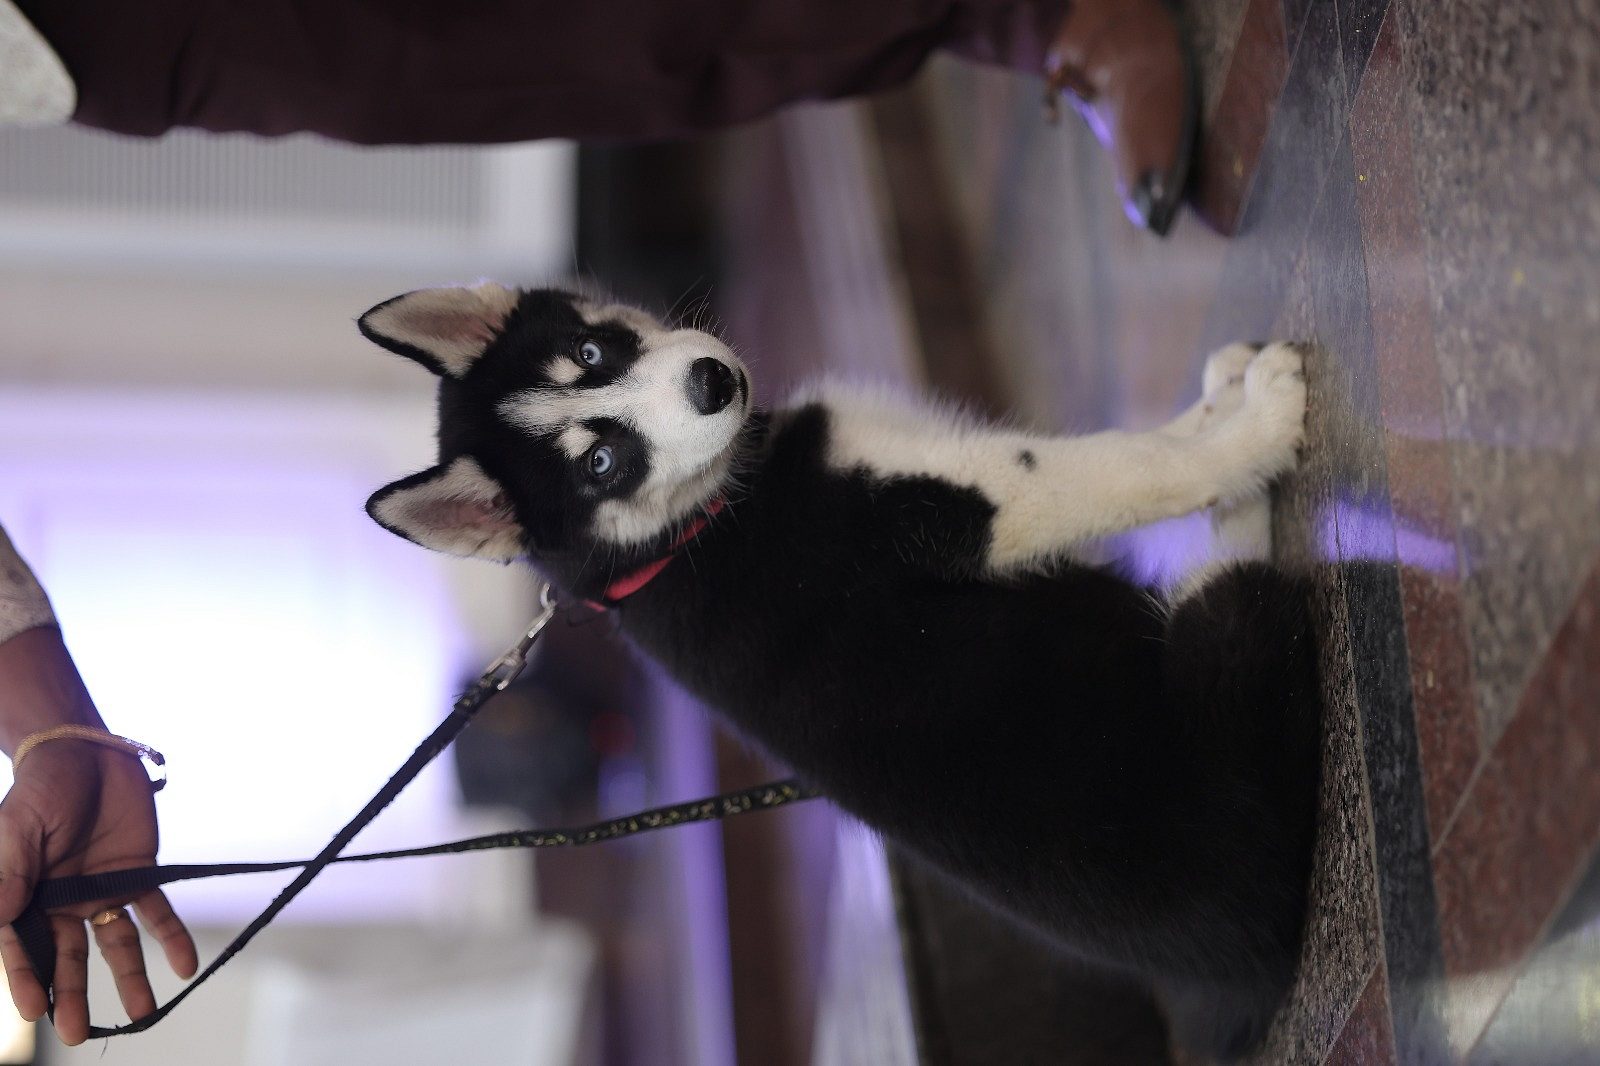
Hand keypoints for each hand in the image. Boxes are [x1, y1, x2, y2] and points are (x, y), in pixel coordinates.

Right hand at [0, 626, 196, 1044]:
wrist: (85, 753)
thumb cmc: (42, 790)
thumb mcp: (17, 829)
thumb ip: (8, 874)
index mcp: (23, 898)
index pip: (23, 948)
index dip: (29, 979)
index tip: (36, 1010)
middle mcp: (61, 904)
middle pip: (68, 958)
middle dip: (72, 996)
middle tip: (78, 1033)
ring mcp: (101, 892)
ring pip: (115, 945)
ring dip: (130, 977)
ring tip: (144, 1012)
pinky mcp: (140, 875)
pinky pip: (156, 914)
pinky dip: (172, 938)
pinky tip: (186, 965)